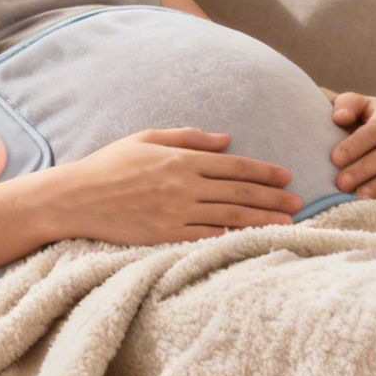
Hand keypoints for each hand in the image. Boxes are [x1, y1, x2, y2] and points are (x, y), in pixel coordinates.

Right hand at [55, 128, 303, 245]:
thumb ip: (188, 137)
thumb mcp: (147, 138)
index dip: (264, 171)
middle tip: (298, 203)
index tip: (286, 176)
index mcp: (181, 159)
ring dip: (263, 219)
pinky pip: (208, 236)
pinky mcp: (166, 235)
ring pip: (230, 216)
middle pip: (239, 192)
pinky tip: (253, 239)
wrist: (76, 197)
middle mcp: (184, 185)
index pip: (234, 165)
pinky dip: (233, 237)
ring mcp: (176, 213)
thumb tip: (226, 139)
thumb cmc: (110, 164)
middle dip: (273, 198)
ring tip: (288, 223)